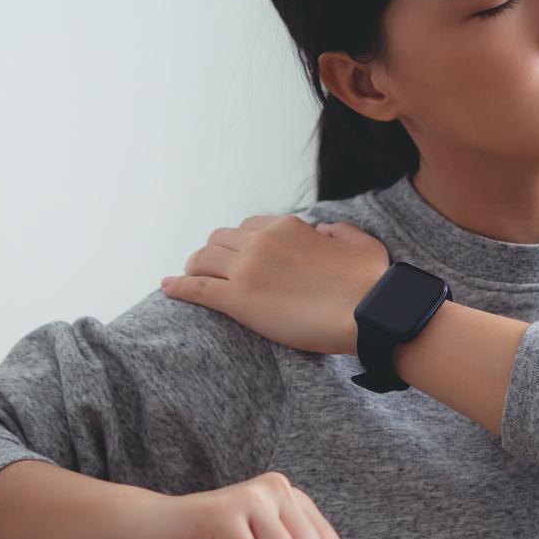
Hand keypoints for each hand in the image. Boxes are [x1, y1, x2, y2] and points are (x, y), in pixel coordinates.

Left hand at [160, 215, 388, 355]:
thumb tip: (323, 230)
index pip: (250, 227)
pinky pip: (196, 287)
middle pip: (220, 239)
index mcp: (287, 227)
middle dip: (213, 252)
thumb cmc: (372, 283)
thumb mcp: (361, 242)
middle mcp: (261, 241)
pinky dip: (178, 286)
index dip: (241, 242)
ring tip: (189, 277)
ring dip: (194, 267)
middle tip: (211, 268)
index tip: (240, 255)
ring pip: (202, 259)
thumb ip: (339, 231)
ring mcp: (247, 269)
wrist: (368, 311)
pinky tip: (166, 288)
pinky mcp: (238, 300)